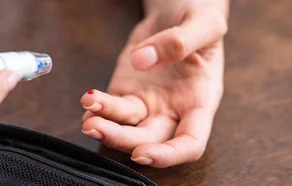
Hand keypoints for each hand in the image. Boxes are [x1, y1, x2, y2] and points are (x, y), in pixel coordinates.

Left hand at [80, 0, 226, 167]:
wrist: (178, 10)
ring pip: (127, 128)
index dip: (168, 155)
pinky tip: (88, 104)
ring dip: (105, 127)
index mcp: (201, 100)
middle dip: (123, 140)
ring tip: (87, 115)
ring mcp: (149, 103)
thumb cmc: (199, 18)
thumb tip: (144, 60)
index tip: (142, 153)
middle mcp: (174, 109)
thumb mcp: (204, 23)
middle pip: (150, 139)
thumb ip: (180, 41)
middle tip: (97, 127)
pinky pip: (112, 109)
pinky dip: (98, 111)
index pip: (190, 142)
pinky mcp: (128, 91)